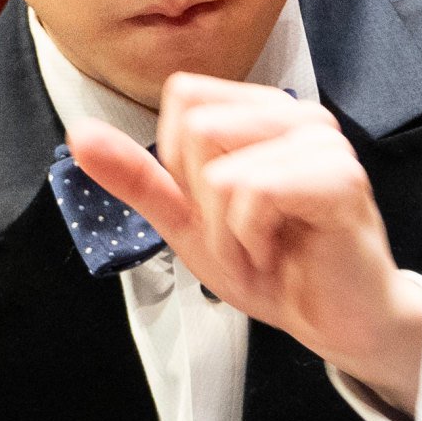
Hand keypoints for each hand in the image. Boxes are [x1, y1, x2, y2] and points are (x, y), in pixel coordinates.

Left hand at [65, 76, 421, 409]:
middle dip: (203, 204)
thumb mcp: (188, 222)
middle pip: (196, 128)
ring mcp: (322, 141)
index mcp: (261, 112)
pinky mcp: (339, 177)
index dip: (182, 165)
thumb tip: (81, 135)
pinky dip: (251, 241)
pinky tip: (279, 255)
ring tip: (263, 251)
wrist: (338, 322)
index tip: (220, 209)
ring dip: (227, 234)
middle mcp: (295, 114)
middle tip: (245, 238)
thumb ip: (138, 177)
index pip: (184, 98)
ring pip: (220, 168)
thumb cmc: (277, 267)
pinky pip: (253, 194)